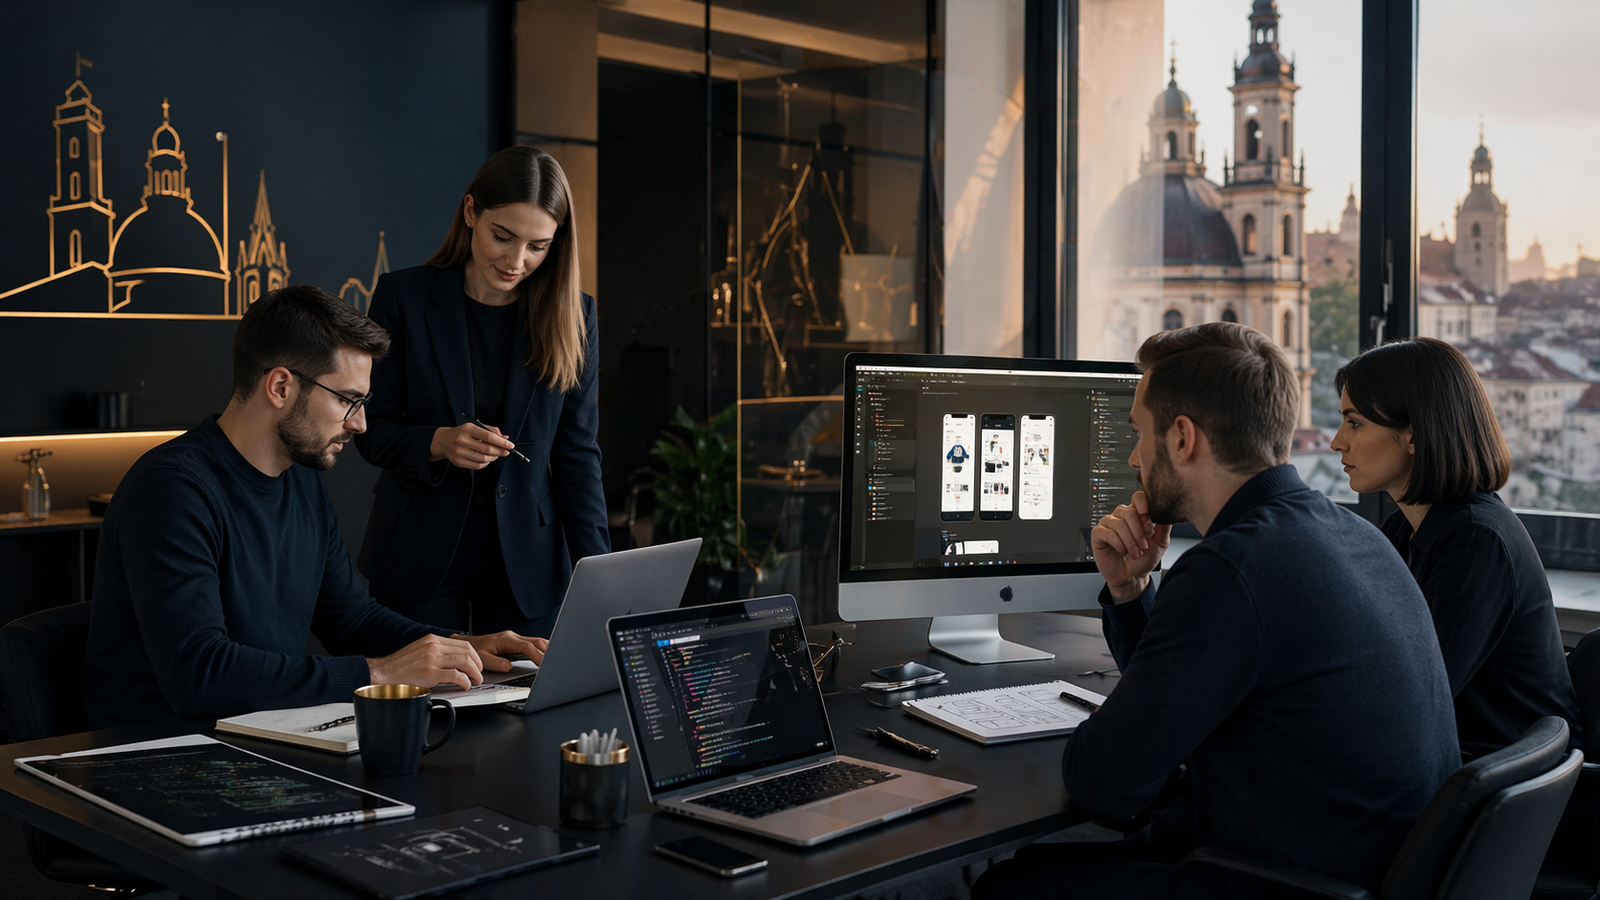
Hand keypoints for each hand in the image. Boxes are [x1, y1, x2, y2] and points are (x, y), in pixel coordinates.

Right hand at [367, 634, 485, 689]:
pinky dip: (465, 681)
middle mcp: (433, 646)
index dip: (474, 655)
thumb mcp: (420, 650)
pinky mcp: (430, 672)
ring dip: (475, 673)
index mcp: (432, 639)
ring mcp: (432, 658)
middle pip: (467, 651)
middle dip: (478, 664)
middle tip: (478, 674)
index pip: (463, 643)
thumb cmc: (400, 666)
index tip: (477, 664)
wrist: (383, 673)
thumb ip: (437, 651)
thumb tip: (454, 659)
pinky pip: (456, 675)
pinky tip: (464, 685)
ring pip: (465, 661)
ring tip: (475, 680)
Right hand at [429, 423, 511, 468]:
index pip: (488, 436)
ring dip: (494, 458)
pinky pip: (477, 466)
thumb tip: (505, 438)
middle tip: (506, 451)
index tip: (510, 445)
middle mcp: (462, 440)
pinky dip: (486, 463)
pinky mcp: (458, 462)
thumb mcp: (475, 426)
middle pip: (487, 449)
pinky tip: (487, 459)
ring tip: (496, 454)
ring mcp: (460, 452)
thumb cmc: (462, 433)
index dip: (501, 442)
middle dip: (500, 451)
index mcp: (468, 429)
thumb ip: (491, 431)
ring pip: (483, 459)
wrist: (443, 441)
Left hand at [455, 631, 548, 669]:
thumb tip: (508, 667)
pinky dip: (542, 649)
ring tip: (557, 658)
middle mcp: (512, 637)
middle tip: (557, 661)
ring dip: (547, 649)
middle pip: (536, 641)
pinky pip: (533, 644)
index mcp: (506, 640)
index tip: (544, 664)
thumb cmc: (474, 650)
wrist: (467, 643)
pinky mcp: (516, 643)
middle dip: (549, 650)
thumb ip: (495, 663)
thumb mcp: (481, 658)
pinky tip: (547, 655)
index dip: (537, 655)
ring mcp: (515, 639)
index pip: (527, 646)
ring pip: (536, 641)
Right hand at [1090, 490, 1171, 602]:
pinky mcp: (1098, 534)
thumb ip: (1164, 527)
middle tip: (1143, 546)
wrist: (1133, 576)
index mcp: (1137, 514)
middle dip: (1139, 532)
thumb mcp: (1160, 543)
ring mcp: (1109, 524)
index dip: (1143, 506)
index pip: (1137, 497)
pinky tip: (1122, 551)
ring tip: (1135, 552)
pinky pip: (1108, 533)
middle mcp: (1122, 516)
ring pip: (1119, 524)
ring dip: (1130, 541)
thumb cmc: (1145, 559)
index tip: (1148, 521)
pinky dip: (1119, 545)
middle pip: (1129, 512)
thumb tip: (1168, 514)